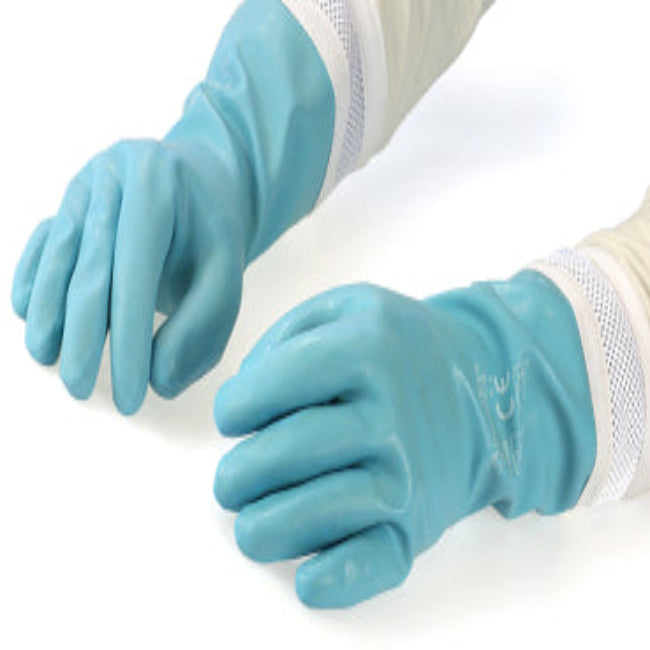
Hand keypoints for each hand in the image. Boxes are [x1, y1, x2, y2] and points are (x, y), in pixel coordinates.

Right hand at [12, 138, 248, 413]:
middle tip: (80, 389)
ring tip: (48, 358)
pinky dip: (36, 281)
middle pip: (90, 266)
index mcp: (157, 186)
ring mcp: (84, 185)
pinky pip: (44, 243)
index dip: (128, 341)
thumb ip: (202, 327)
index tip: (130, 395)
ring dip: (49, 313)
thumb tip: (161, 381)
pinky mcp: (67, 202)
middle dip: (82, 336)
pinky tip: (32, 315)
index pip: (136, 274)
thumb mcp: (227, 275)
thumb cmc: (214, 236)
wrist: (201, 185)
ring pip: (59, 256)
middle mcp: (113, 176)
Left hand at [213, 278, 595, 607]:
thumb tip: (245, 396)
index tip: (233, 417)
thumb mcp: (347, 307)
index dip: (236, 406)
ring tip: (252, 518)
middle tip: (234, 478)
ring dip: (264, 526)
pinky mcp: (417, 525)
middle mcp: (390, 414)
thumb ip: (286, 336)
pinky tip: (307, 578)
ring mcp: (407, 474)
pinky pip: (375, 562)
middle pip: (288, 451)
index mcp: (367, 349)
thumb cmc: (395, 348)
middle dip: (238, 473)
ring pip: (319, 510)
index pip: (274, 384)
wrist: (481, 388)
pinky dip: (335, 579)